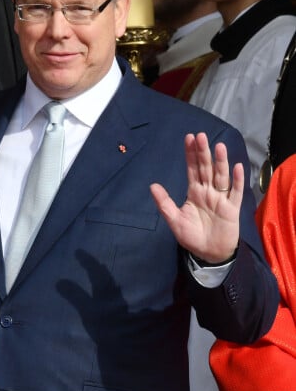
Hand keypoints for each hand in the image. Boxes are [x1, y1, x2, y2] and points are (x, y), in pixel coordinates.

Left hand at [150, 132, 242, 263]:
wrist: (208, 254)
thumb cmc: (192, 236)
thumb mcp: (174, 220)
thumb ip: (164, 203)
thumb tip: (152, 185)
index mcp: (194, 192)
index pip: (192, 169)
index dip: (191, 154)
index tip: (189, 138)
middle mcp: (208, 192)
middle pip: (206, 168)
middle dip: (203, 153)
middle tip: (200, 136)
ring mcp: (221, 199)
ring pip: (221, 177)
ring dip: (220, 162)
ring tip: (218, 146)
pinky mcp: (232, 209)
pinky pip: (235, 193)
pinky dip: (237, 181)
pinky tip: (237, 167)